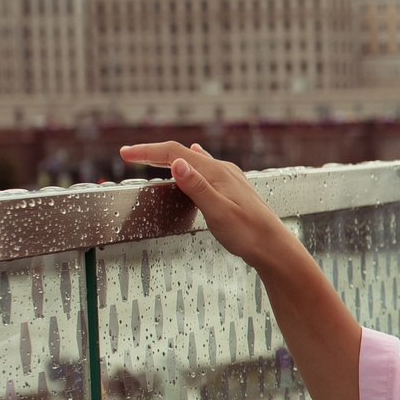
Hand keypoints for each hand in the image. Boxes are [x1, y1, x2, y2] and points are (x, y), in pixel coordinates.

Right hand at [118, 143, 301, 273]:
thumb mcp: (218, 211)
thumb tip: (176, 163)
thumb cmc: (249, 234)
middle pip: (182, 154)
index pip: (175, 153)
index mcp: (216, 172)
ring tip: (152, 157)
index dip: (147, 152)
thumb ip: (196, 187)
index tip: (124, 154)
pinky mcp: (231, 189)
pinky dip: (190, 163)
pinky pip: (205, 169)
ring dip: (170, 158)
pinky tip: (195, 157)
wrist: (275, 248)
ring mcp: (228, 179)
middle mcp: (223, 171)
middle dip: (154, 154)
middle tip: (129, 155)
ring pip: (193, 161)